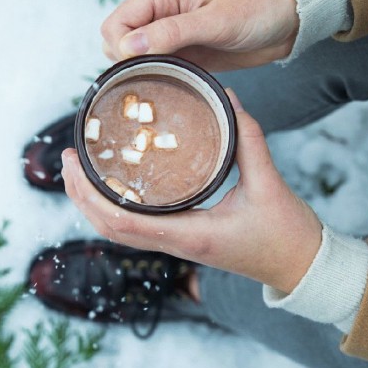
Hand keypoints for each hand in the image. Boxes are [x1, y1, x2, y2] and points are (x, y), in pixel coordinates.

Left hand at [61, 89, 321, 293]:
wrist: (300, 268)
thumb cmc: (286, 235)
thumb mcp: (269, 183)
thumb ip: (248, 138)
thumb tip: (227, 99)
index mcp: (189, 234)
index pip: (121, 220)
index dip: (89, 193)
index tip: (74, 162)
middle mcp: (175, 243)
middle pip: (107, 228)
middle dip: (80, 196)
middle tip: (67, 160)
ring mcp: (176, 245)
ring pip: (117, 232)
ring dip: (92, 204)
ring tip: (79, 172)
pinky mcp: (182, 240)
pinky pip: (135, 229)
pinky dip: (114, 209)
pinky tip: (112, 187)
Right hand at [101, 0, 298, 71]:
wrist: (287, 18)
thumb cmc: (257, 6)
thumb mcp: (215, 19)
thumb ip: (171, 32)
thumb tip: (128, 47)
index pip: (116, 24)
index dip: (120, 48)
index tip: (141, 65)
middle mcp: (159, 14)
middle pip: (118, 42)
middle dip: (126, 63)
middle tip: (153, 77)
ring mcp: (169, 35)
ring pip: (134, 58)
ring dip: (141, 73)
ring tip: (163, 84)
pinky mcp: (182, 53)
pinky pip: (156, 68)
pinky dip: (157, 79)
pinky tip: (170, 88)